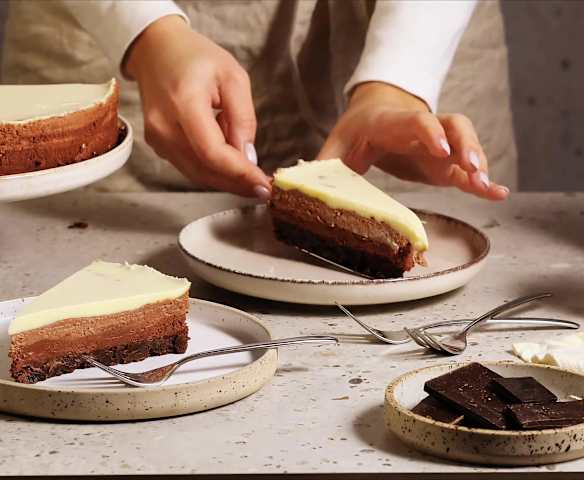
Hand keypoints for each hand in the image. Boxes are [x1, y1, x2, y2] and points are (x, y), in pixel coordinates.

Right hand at [125, 16, 270, 198]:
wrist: (156, 50)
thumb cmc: (196, 57)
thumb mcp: (233, 77)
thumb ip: (243, 118)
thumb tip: (248, 156)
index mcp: (183, 103)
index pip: (212, 152)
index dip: (240, 173)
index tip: (263, 185)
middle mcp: (164, 126)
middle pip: (204, 170)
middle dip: (237, 183)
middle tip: (263, 189)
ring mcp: (157, 139)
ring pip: (197, 174)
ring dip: (226, 179)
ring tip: (250, 176)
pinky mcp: (159, 145)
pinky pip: (190, 166)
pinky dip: (213, 169)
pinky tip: (230, 161)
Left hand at [318, 82, 508, 200]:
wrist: (378, 109)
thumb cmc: (358, 127)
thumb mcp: (337, 142)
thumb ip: (324, 162)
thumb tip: (299, 183)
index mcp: (393, 122)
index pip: (415, 121)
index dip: (429, 133)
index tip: (442, 149)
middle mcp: (423, 130)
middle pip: (453, 126)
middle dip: (465, 145)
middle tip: (471, 169)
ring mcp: (438, 145)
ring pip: (466, 145)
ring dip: (477, 162)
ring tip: (485, 185)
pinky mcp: (445, 162)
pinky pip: (467, 169)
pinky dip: (483, 181)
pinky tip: (497, 192)